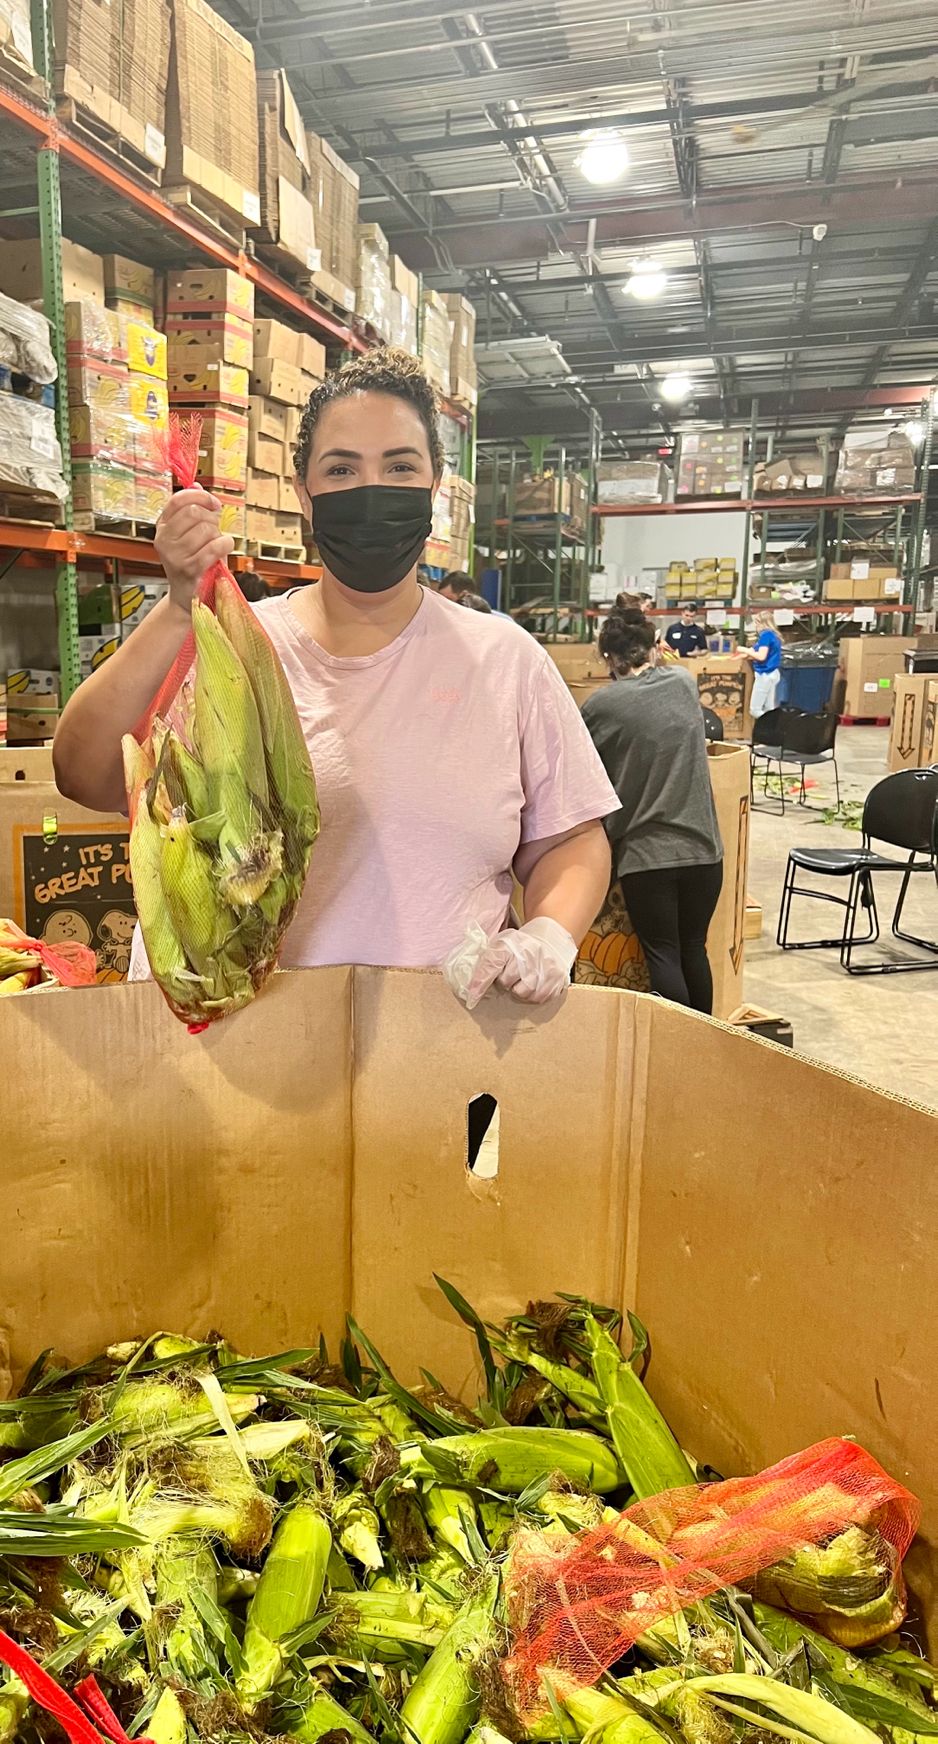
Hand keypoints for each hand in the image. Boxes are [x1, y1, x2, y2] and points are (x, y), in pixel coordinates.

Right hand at [154, 488, 234, 613]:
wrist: (188, 596)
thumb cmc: (193, 562)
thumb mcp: (190, 534)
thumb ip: (193, 510)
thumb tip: (196, 484)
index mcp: (162, 526)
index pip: (179, 499)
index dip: (200, 496)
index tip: (213, 504)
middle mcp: (164, 539)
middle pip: (194, 512)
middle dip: (211, 519)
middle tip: (214, 531)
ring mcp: (174, 555)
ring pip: (206, 530)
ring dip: (218, 536)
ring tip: (215, 547)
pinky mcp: (189, 569)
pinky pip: (214, 547)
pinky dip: (225, 545)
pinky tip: (223, 550)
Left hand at [444, 917, 577, 1011]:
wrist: (550, 939)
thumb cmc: (519, 946)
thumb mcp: (501, 945)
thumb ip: (487, 961)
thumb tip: (471, 986)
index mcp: (509, 944)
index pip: (491, 964)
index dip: (480, 982)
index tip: (472, 996)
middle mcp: (528, 954)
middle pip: (506, 982)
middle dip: (505, 981)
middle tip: (511, 972)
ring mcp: (544, 967)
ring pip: (522, 993)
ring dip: (519, 989)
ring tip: (523, 977)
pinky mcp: (556, 979)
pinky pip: (537, 998)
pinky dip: (533, 994)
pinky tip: (535, 982)